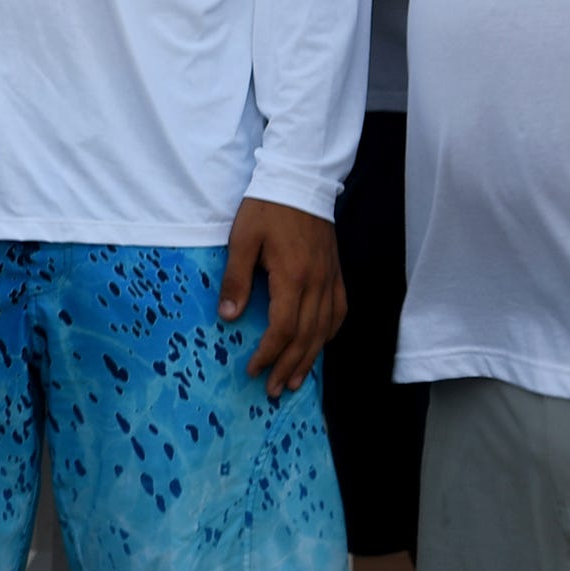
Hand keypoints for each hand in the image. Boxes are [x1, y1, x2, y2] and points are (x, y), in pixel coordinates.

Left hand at [220, 197, 345, 397]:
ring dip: (309, 359)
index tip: (252, 370)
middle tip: (272, 390)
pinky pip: (339, 311)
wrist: (299, 180)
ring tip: (294, 381)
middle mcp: (317, 283)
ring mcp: (331, 278)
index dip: (268, 354)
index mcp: (293, 278)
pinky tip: (321, 345)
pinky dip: (330, 334)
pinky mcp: (336, 272)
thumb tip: (230, 317)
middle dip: (287, 366)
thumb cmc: (266, 208)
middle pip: (306, 337)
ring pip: (325, 329)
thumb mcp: (242, 240)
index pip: (283, 329)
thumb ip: (237, 279)